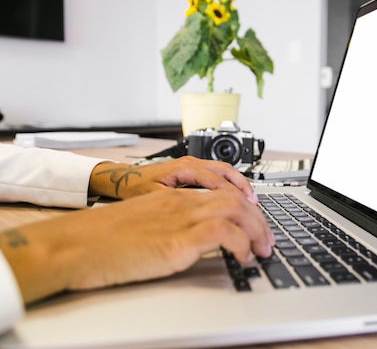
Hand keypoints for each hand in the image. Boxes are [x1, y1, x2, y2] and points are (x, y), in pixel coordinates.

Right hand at [0, 187, 273, 303]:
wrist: (71, 245)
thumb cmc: (98, 240)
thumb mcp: (140, 227)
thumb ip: (166, 227)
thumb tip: (188, 243)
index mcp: (171, 198)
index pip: (221, 193)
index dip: (246, 207)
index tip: (256, 223)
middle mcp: (179, 203)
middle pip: (235, 199)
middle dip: (259, 219)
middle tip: (267, 241)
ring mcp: (178, 220)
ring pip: (236, 211)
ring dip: (257, 231)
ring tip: (262, 251)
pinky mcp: (175, 241)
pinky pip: (223, 234)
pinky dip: (241, 244)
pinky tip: (243, 258)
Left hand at [88, 156, 257, 202]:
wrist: (121, 179)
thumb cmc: (134, 188)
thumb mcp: (153, 198)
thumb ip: (175, 203)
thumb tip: (196, 213)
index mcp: (183, 168)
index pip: (216, 180)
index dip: (233, 195)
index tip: (245, 210)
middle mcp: (191, 163)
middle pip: (227, 172)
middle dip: (244, 190)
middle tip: (255, 210)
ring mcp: (193, 165)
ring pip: (225, 172)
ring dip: (241, 187)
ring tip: (253, 205)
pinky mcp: (193, 171)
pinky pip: (219, 175)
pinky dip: (232, 186)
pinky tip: (239, 199)